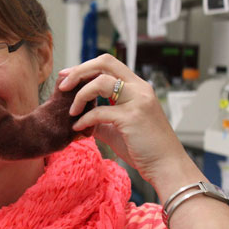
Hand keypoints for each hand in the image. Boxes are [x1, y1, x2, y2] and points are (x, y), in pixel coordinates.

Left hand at [58, 54, 189, 186]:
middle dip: (79, 71)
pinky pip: (99, 111)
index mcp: (137, 86)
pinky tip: (78, 128)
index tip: (67, 77)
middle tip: (62, 86)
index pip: (108, 63)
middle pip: (104, 62)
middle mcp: (139, 88)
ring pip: (101, 82)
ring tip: (71, 111)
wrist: (166, 166)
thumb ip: (99, 118)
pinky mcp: (132, 117)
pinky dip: (84, 119)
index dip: (85, 67)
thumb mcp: (117, 128)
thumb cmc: (142, 148)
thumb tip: (77, 118)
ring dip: (80, 95)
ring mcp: (137, 101)